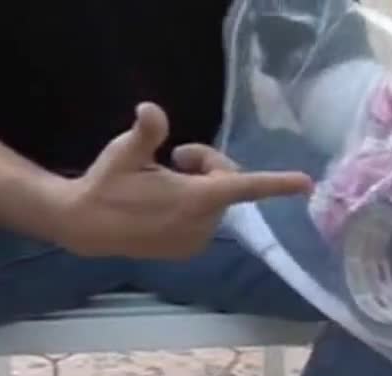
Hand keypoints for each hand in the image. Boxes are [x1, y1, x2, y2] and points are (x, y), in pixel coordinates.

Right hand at [54, 102, 311, 258]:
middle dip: (208, 166)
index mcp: (197, 198)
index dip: (278, 184)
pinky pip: (206, 218)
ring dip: (201, 186)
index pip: (246, 187)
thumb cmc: (107, 185)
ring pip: (217, 202)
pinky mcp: (188, 250)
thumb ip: (146, 131)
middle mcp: (204, 223)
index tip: (306, 184)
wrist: (85, 226)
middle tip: (177, 157)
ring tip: (166, 181)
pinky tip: (166, 204)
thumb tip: (151, 109)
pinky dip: (195, 206)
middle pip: (227, 184)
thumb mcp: (125, 153)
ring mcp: (197, 240)